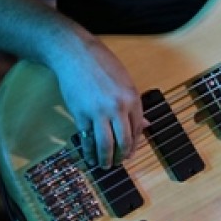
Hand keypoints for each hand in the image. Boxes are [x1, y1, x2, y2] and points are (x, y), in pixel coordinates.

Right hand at [50, 34, 146, 168]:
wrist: (76, 54)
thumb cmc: (101, 63)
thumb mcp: (124, 80)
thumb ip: (133, 103)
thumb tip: (144, 124)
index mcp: (132, 97)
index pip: (137, 128)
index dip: (134, 144)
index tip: (131, 152)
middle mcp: (118, 107)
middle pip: (124, 140)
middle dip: (122, 155)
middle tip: (119, 163)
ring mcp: (99, 112)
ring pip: (106, 144)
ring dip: (106, 159)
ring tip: (105, 166)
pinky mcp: (81, 115)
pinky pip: (87, 139)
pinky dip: (89, 151)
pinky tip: (90, 157)